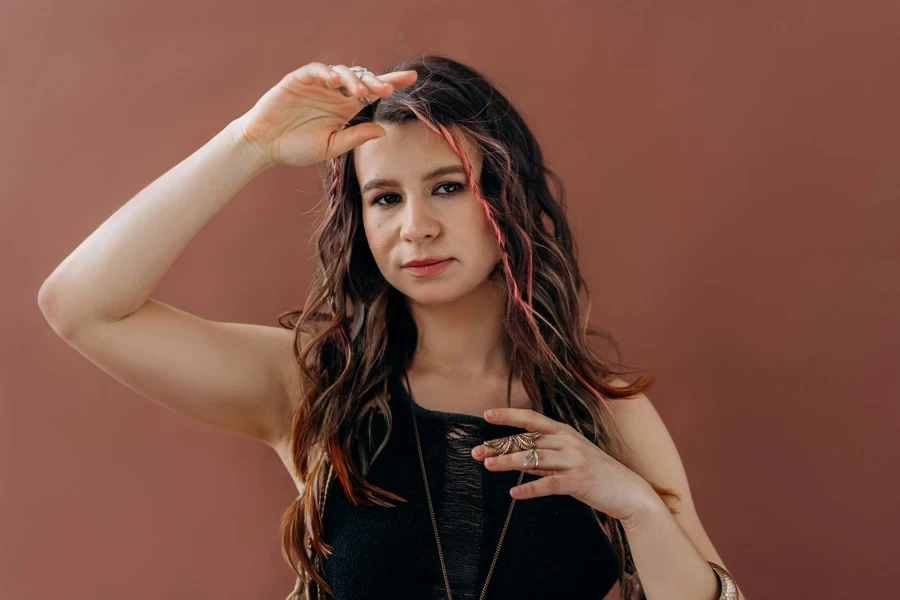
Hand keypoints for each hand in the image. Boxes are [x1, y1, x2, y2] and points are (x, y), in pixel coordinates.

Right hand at [233, 62, 417, 167]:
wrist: (265, 146)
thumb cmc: (297, 148)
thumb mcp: (332, 146)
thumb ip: (356, 137)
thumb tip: (383, 130)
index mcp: (346, 108)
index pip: (372, 92)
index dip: (391, 83)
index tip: (412, 79)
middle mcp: (335, 93)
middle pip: (362, 79)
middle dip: (376, 82)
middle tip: (387, 90)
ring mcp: (318, 84)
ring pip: (342, 72)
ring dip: (354, 80)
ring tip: (361, 92)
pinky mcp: (299, 79)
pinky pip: (316, 70)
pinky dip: (327, 73)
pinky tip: (335, 82)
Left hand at [472, 408, 653, 521]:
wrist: (629, 491)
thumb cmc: (596, 474)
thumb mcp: (569, 458)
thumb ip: (544, 456)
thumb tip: (515, 456)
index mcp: (564, 432)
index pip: (532, 419)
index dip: (509, 415)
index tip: (486, 415)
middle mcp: (568, 442)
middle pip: (527, 440)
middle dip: (499, 446)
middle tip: (475, 452)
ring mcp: (574, 460)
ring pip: (534, 459)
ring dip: (508, 463)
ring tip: (487, 466)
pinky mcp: (579, 481)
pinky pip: (550, 484)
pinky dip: (530, 488)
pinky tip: (514, 493)